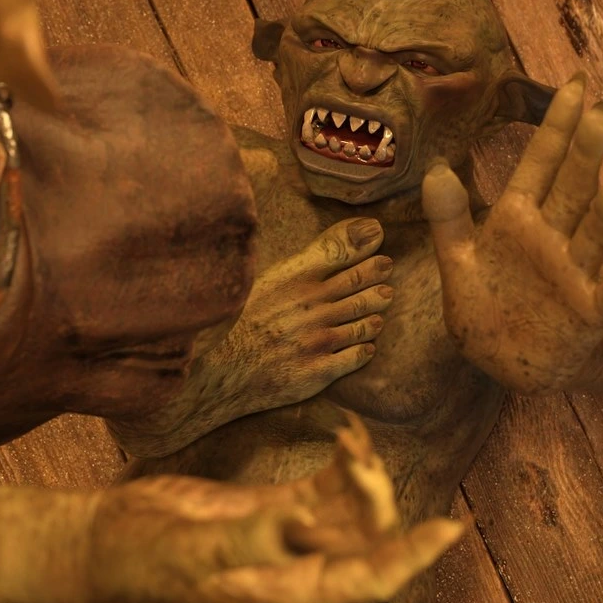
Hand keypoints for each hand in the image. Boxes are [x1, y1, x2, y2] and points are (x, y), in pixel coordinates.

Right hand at [85, 414, 461, 602]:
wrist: (111, 541)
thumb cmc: (149, 558)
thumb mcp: (197, 548)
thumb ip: (249, 536)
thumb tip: (300, 519)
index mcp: (292, 591)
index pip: (371, 578)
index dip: (413, 555)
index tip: (449, 528)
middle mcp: (301, 567)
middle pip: (372, 537)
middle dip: (377, 496)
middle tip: (353, 456)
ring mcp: (291, 535)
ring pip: (354, 507)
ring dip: (362, 474)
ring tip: (349, 440)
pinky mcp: (275, 507)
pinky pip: (327, 485)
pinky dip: (343, 460)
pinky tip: (346, 433)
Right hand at [205, 217, 394, 413]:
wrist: (215, 371)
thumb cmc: (238, 320)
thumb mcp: (267, 277)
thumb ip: (309, 255)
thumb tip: (346, 230)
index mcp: (295, 278)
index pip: (343, 253)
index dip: (367, 247)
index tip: (379, 241)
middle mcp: (311, 305)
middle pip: (360, 285)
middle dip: (378, 276)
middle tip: (387, 270)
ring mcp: (317, 339)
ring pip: (364, 321)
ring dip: (376, 311)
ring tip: (381, 306)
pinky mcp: (318, 371)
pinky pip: (357, 356)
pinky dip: (366, 348)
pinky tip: (366, 346)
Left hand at [422, 75, 602, 392]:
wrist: (500, 364)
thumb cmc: (485, 304)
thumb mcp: (458, 260)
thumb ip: (448, 217)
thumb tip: (435, 170)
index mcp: (520, 218)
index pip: (540, 163)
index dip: (557, 126)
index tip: (575, 85)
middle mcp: (553, 238)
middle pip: (572, 189)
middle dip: (585, 154)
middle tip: (600, 114)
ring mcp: (574, 274)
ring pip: (593, 237)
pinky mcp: (587, 313)